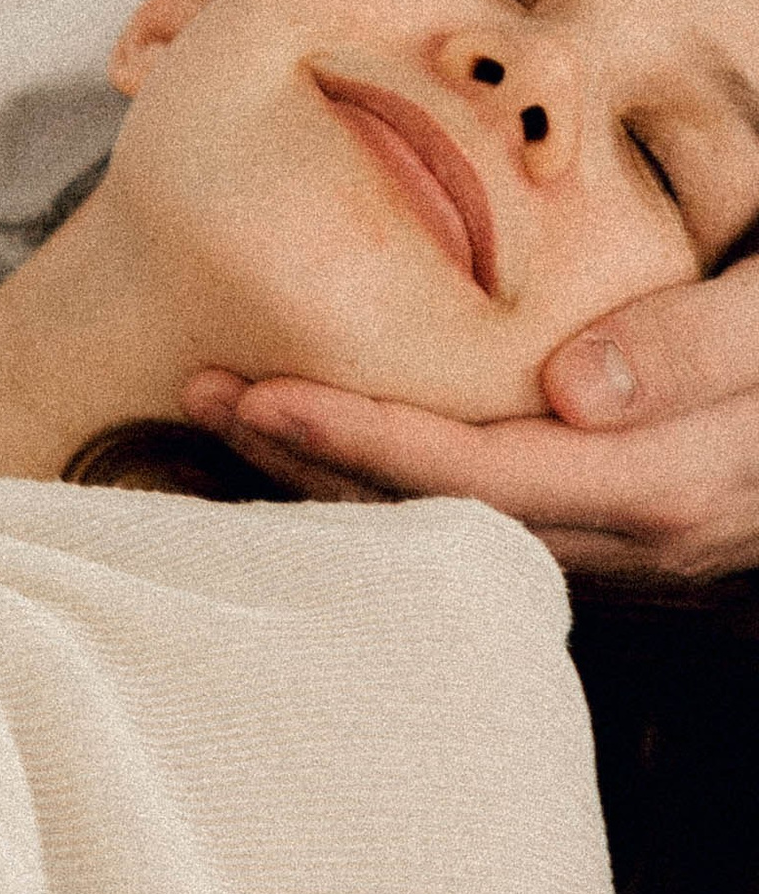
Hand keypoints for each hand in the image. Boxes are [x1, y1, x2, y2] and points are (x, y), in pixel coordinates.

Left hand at [181, 249, 758, 581]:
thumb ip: (699, 346)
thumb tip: (568, 388)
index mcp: (669, 485)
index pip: (476, 475)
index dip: (358, 435)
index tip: (256, 387)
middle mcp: (638, 537)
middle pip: (435, 516)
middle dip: (307, 458)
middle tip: (193, 386)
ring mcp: (632, 547)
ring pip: (449, 528)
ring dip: (334, 471)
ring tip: (232, 408)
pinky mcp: (627, 529)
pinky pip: (482, 521)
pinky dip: (393, 482)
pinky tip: (332, 443)